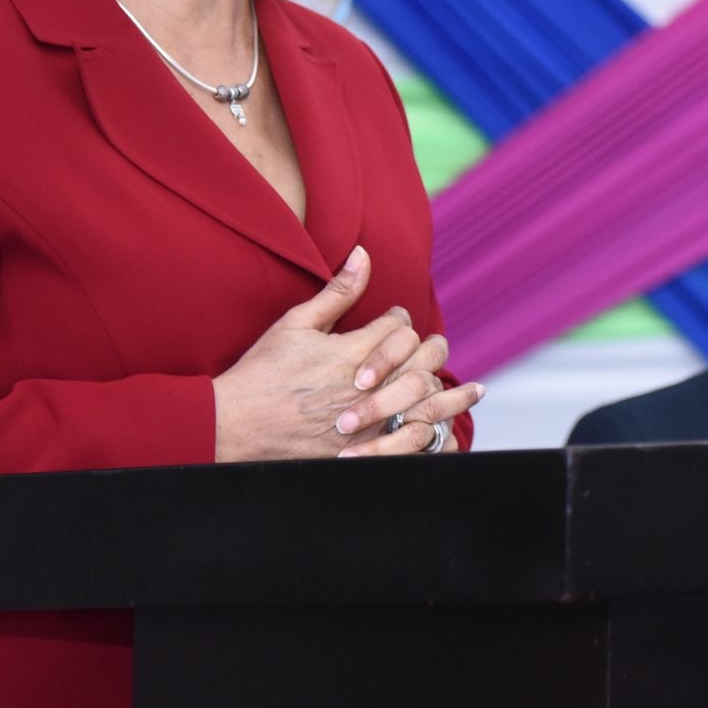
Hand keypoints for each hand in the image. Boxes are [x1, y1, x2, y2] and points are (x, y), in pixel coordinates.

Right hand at [212, 247, 477, 462]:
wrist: (232, 427)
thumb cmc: (261, 374)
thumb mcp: (295, 325)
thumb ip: (336, 293)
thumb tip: (363, 254)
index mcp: (351, 352)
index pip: (399, 329)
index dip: (400, 322)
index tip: (394, 321)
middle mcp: (366, 387)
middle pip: (421, 363)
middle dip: (431, 352)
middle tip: (433, 349)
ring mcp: (366, 423)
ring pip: (425, 404)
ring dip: (452, 397)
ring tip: (475, 393)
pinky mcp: (363, 453)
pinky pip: (411, 444)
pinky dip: (434, 436)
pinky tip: (448, 431)